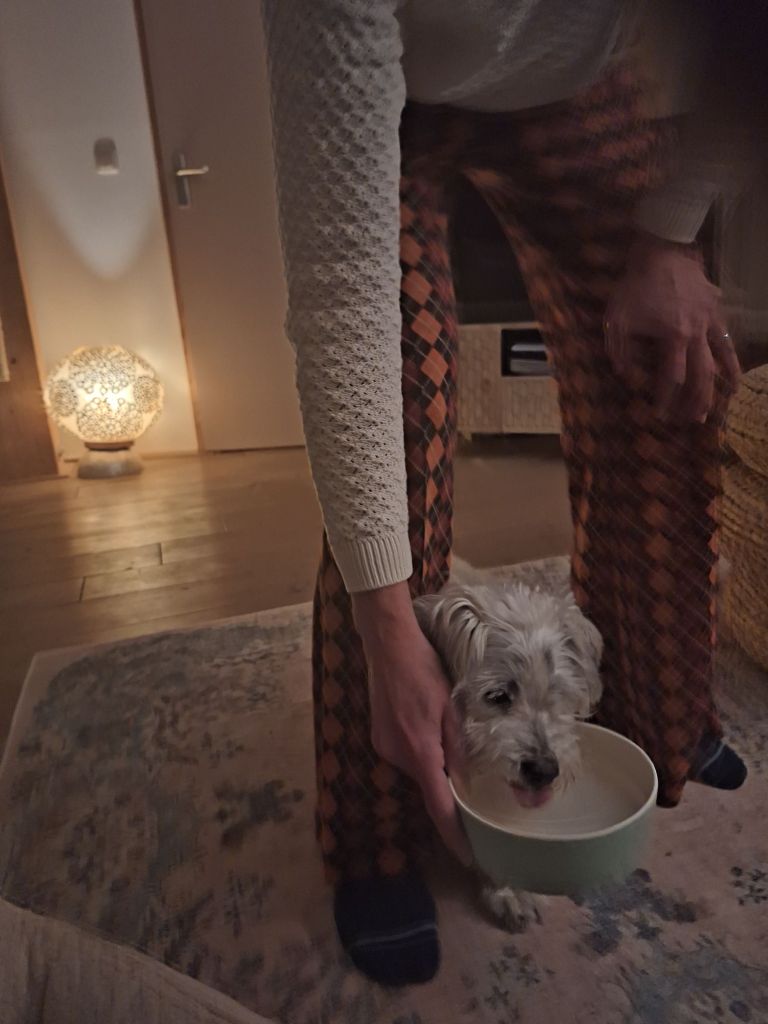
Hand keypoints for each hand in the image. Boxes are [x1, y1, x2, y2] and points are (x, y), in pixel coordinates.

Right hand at [352, 581, 471, 865]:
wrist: (387, 644)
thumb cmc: (424, 670)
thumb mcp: (451, 707)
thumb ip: (459, 748)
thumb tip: (467, 780)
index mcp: (419, 752)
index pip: (439, 807)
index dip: (454, 835)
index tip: (468, 857)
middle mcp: (398, 756)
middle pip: (428, 786)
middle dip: (447, 787)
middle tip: (468, 775)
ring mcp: (384, 746)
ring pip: (418, 768)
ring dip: (433, 762)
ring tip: (444, 731)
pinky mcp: (379, 735)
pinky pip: (406, 753)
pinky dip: (421, 749)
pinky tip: (426, 723)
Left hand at [604, 234, 740, 421]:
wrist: (661, 249)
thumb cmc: (635, 284)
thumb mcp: (617, 318)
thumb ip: (618, 349)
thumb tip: (622, 374)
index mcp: (672, 336)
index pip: (670, 376)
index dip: (665, 398)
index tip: (659, 414)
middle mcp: (696, 333)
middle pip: (701, 375)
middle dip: (697, 401)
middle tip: (693, 420)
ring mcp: (710, 321)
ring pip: (720, 360)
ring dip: (718, 385)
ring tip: (720, 404)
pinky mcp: (717, 310)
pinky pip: (726, 339)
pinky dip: (731, 359)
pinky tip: (734, 374)